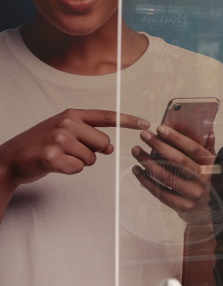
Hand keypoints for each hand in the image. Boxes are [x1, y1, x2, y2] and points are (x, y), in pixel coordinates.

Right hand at [0, 109, 148, 190]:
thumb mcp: (64, 133)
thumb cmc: (40, 146)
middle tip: (69, 152)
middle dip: (92, 152)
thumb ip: (88, 136)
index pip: (107, 116)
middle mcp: (67, 122)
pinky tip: (55, 165)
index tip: (147, 124)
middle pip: (104, 143)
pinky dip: (70, 171)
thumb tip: (110, 147)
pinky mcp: (52, 155)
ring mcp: (59, 138)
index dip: (129, 120)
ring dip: (79, 163)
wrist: (9, 159)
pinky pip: (79, 169)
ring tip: (60, 157)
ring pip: (92, 158)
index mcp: (72, 114)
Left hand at [131, 125, 216, 224]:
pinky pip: (159, 191)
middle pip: (178, 161)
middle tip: (144, 135)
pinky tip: (137, 170)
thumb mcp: (211, 162)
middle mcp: (204, 179)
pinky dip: (146, 180)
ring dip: (148, 162)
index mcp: (211, 165)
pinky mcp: (181, 205)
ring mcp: (193, 194)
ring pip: (166, 176)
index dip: (176, 138)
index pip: (193, 149)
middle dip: (158, 146)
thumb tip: (206, 126)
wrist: (206, 209)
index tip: (160, 128)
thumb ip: (208, 145)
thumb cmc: (205, 179)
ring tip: (136, 150)